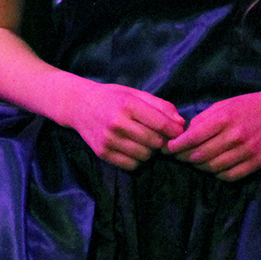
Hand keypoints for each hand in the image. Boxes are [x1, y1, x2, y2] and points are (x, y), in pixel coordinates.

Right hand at [65, 81, 183, 169]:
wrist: (79, 105)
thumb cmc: (112, 98)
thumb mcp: (136, 94)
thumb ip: (161, 106)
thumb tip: (181, 124)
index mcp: (128, 105)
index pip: (162, 125)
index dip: (175, 131)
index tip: (178, 132)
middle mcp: (117, 123)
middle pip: (155, 142)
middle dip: (161, 141)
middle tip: (157, 135)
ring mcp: (108, 139)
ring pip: (145, 156)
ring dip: (149, 151)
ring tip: (143, 141)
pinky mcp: (102, 153)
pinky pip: (131, 165)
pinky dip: (136, 159)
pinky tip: (132, 148)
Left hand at [166, 89, 260, 179]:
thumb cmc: (248, 106)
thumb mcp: (223, 105)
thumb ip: (203, 119)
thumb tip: (185, 135)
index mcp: (224, 119)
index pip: (193, 137)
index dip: (176, 146)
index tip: (167, 148)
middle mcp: (235, 136)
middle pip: (200, 155)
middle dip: (185, 158)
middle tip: (179, 157)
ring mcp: (247, 151)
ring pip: (213, 167)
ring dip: (200, 167)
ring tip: (195, 162)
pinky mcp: (257, 162)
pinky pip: (230, 176)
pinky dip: (217, 174)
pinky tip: (213, 168)